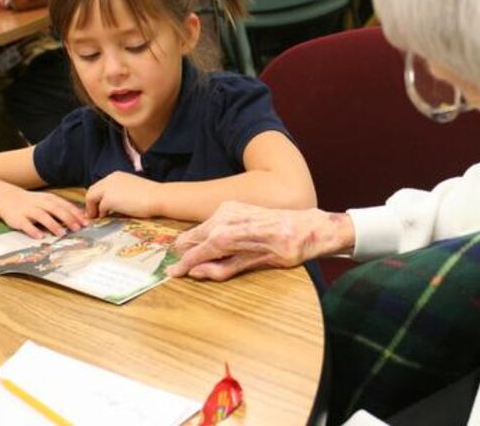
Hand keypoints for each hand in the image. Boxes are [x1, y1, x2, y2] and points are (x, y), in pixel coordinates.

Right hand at [0, 191, 88, 238]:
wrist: (7, 197)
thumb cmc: (32, 202)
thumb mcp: (48, 201)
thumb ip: (62, 208)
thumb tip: (81, 218)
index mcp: (50, 199)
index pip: (66, 206)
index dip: (76, 214)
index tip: (86, 222)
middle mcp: (40, 203)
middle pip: (56, 210)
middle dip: (68, 219)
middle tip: (77, 228)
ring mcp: (29, 210)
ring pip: (42, 216)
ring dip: (53, 225)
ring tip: (62, 233)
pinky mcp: (18, 218)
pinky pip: (26, 225)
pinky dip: (33, 230)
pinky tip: (40, 237)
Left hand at [84, 171, 159, 218]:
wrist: (158, 197)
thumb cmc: (151, 195)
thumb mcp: (132, 189)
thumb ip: (121, 192)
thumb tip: (114, 204)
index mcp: (117, 176)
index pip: (100, 186)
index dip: (98, 197)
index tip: (98, 206)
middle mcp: (110, 179)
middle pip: (92, 191)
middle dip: (91, 203)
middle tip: (93, 214)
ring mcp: (108, 189)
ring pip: (92, 198)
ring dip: (93, 209)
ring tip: (96, 218)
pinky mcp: (109, 200)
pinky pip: (100, 208)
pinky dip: (101, 214)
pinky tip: (105, 218)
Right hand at [166, 201, 354, 280]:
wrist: (307, 226)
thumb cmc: (288, 250)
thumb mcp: (256, 266)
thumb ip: (223, 269)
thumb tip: (196, 273)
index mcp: (226, 236)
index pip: (195, 254)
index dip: (182, 266)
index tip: (171, 275)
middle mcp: (222, 218)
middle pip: (190, 238)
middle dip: (186, 254)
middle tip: (184, 269)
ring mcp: (227, 209)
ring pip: (199, 230)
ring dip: (198, 245)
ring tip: (207, 260)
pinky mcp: (232, 205)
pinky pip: (211, 222)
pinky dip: (208, 235)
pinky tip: (219, 246)